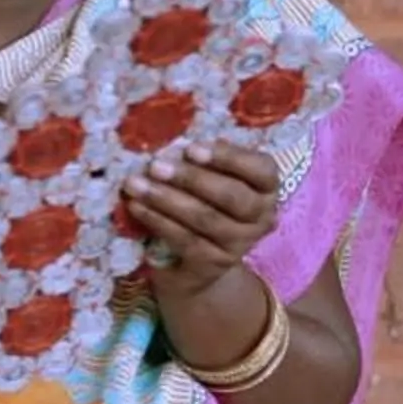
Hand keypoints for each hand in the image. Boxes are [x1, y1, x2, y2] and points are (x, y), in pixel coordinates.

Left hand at [124, 142, 282, 298]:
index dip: (229, 158)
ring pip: (205, 218)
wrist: (200, 260)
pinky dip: (157, 221)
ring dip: (166, 199)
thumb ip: (206, 160)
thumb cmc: (207, 202)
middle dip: (191, 179)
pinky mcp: (214, 264)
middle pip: (232, 196)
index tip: (192, 148)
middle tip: (156, 165)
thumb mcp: (215, 177)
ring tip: (136, 184)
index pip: (261, 170)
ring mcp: (239, 244)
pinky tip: (137, 207)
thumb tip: (173, 139)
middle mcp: (261, 217)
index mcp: (266, 188)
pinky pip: (185, 239)